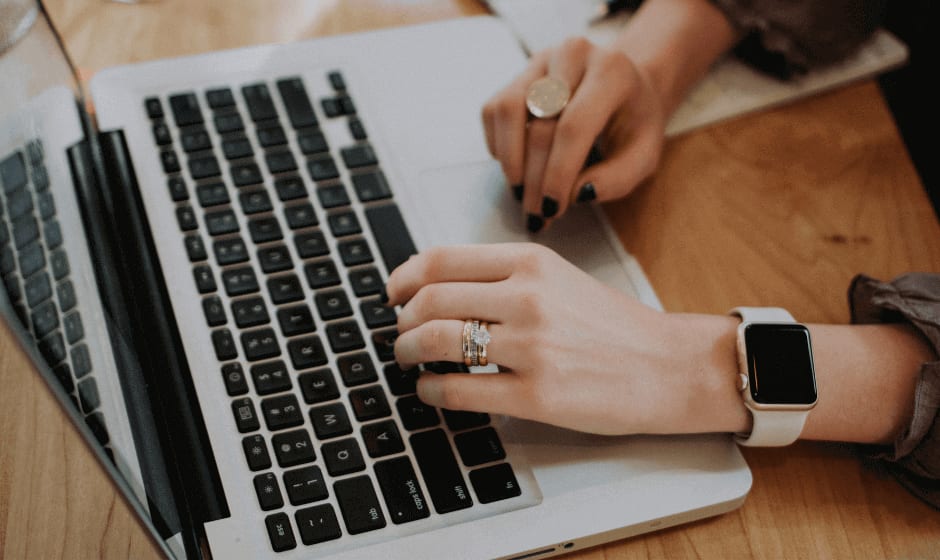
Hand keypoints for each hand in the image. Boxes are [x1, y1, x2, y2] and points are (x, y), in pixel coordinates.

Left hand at [385, 243, 744, 434]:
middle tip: (399, 333)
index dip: (403, 277)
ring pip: (437, 341)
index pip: (441, 259)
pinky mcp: (537, 395)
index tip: (392, 292)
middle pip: (430, 300)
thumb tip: (438, 288)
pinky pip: (459, 390)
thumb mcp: (560, 279)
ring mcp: (532, 347)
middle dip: (401, 321)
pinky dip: (430, 391)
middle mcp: (528, 298)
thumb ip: (504, 277)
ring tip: (409, 360)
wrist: (669, 366)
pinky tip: (430, 391)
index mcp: (531, 262)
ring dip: (408, 352)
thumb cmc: (614, 326)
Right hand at [481, 37, 666, 231]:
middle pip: (540, 124)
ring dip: (510, 160)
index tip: (552, 208)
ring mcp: (541, 60)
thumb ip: (617, 179)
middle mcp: (573, 55)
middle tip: (536, 213)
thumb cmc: (634, 124)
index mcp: (612, 72)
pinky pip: (494, 110)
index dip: (558, 172)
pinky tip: (518, 166)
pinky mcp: (519, 73)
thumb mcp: (643, 156)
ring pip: (508, 110)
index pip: (574, 126)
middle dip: (535, 178)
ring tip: (521, 191)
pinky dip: (498, 145)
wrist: (626, 86)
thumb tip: (576, 194)